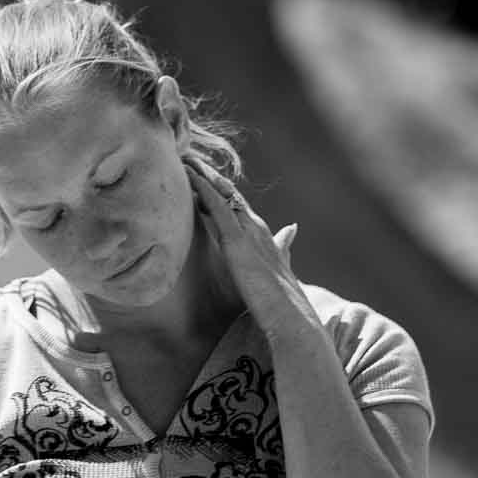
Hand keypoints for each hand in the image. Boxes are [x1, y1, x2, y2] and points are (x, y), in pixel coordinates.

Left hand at [183, 153, 304, 341]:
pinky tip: (190, 176)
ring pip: (222, 193)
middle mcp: (257, 227)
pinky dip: (203, 188)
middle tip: (189, 158)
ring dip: (203, 175)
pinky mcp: (238, 241)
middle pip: (229, 193)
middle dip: (209, 176)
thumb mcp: (279, 272)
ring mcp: (248, 231)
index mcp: (263, 235)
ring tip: (184, 158)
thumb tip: (291, 230)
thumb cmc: (284, 304)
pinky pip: (217, 206)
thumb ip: (283, 248)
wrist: (293, 319)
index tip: (205, 176)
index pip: (239, 205)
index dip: (221, 190)